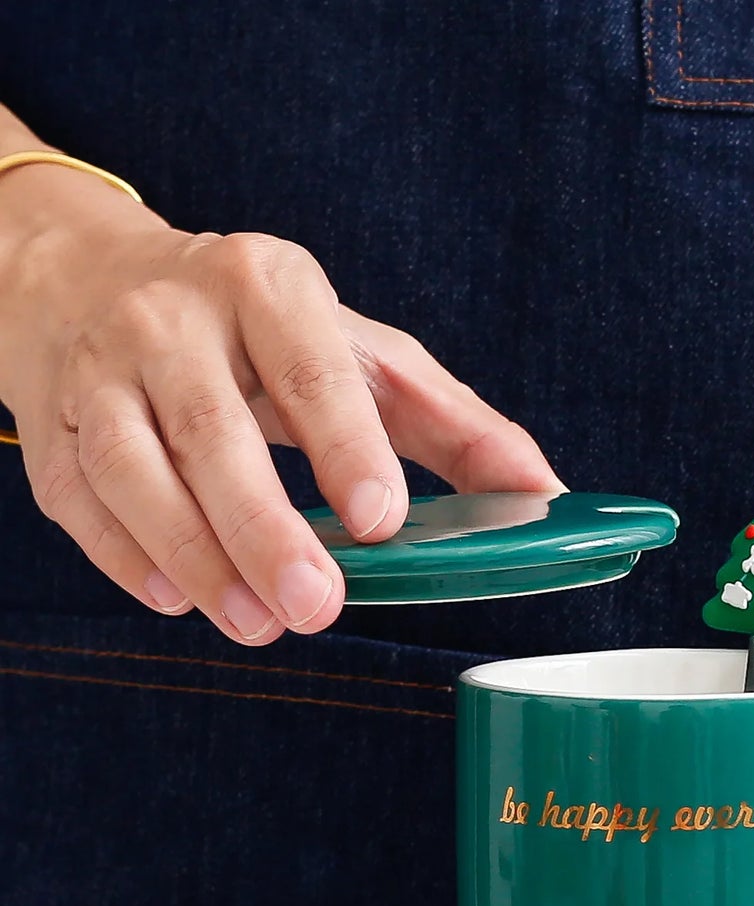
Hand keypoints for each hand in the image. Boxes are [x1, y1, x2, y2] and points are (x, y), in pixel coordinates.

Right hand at [1, 201, 557, 643]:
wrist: (94, 277)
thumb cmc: (260, 331)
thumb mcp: (367, 357)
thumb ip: (459, 429)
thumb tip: (546, 497)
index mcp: (268, 286)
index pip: (308, 365)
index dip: (343, 443)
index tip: (379, 519)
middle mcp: (173, 318)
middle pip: (212, 430)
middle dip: (265, 528)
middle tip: (317, 606)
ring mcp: (100, 370)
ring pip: (131, 469)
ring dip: (194, 556)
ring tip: (257, 623)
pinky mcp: (52, 425)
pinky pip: (78, 499)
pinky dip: (125, 556)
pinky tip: (175, 598)